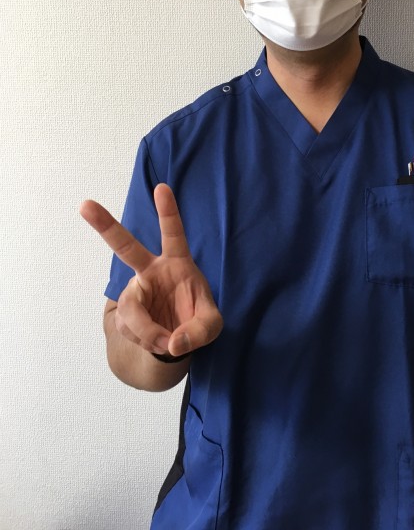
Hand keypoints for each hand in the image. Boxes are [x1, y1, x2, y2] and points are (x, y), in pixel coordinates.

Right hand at [80, 184, 222, 357]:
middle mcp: (151, 271)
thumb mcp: (212, 326)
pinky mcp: (124, 313)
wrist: (175, 340)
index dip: (167, 211)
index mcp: (177, 262)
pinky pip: (131, 329)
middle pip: (126, 247)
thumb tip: (173, 342)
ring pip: (132, 310)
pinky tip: (158, 341)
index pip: (173, 233)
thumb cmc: (196, 321)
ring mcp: (135, 292)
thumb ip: (201, 331)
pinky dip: (147, 341)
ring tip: (167, 341)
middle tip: (85, 205)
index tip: (161, 188)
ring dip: (149, 332)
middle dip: (105, 226)